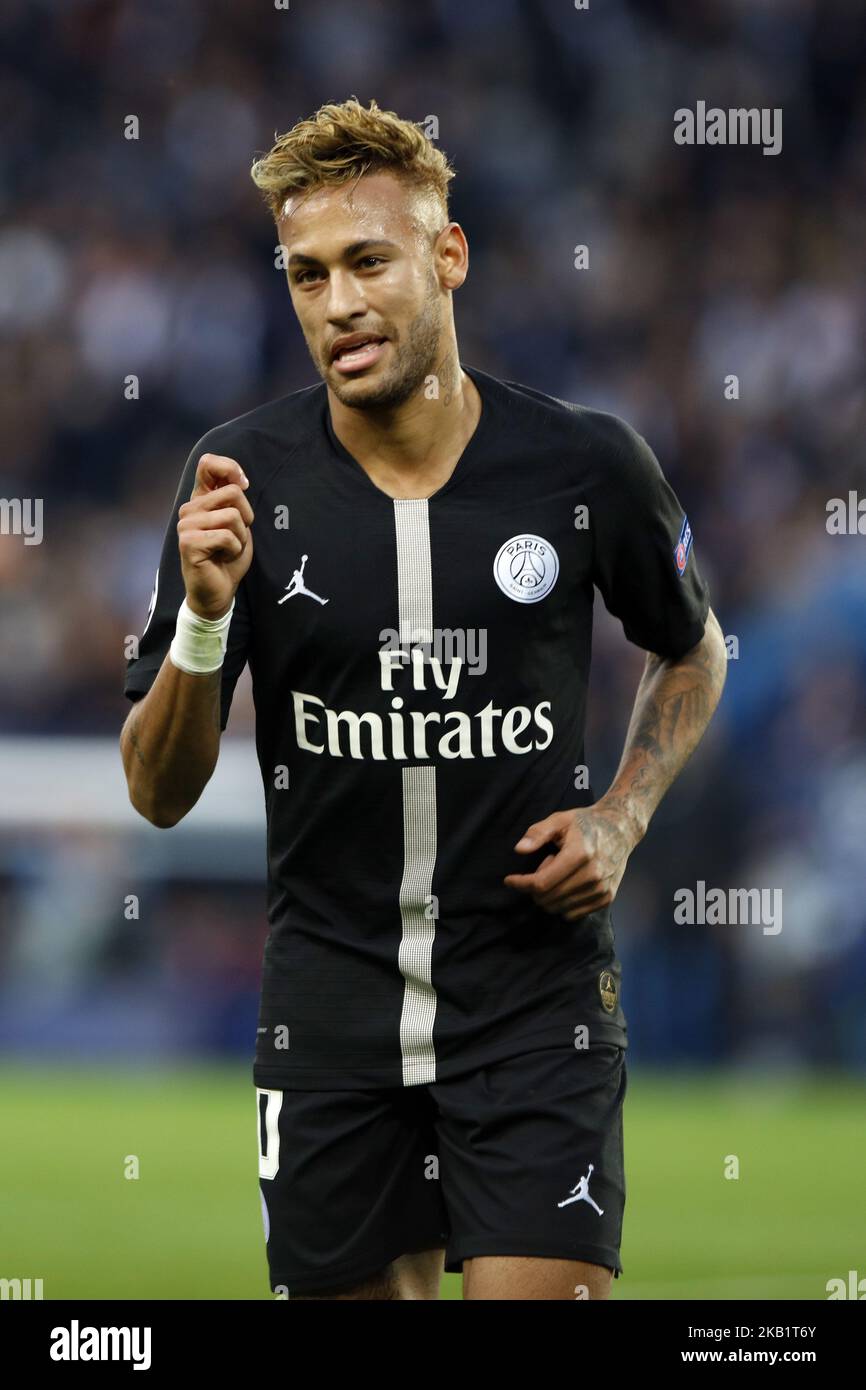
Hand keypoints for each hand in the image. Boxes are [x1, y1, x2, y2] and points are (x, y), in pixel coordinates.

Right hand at [178, 454, 253, 619]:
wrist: (218, 591)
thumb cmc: (228, 556)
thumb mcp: (238, 522)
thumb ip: (234, 499)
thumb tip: (239, 480)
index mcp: (200, 499)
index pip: (208, 463)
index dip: (230, 468)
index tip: (243, 484)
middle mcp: (189, 508)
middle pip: (233, 492)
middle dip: (246, 517)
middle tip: (236, 537)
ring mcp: (185, 525)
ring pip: (233, 516)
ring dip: (240, 537)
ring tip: (228, 549)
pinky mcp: (188, 543)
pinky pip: (227, 536)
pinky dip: (234, 549)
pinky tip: (222, 558)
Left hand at [503, 801, 641, 920]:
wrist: (620, 830)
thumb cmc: (586, 823)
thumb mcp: (559, 820)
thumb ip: (538, 833)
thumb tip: (519, 849)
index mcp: (579, 855)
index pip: (542, 883)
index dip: (521, 884)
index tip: (509, 880)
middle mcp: (593, 876)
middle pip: (548, 899)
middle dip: (534, 889)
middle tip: (542, 868)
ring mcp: (601, 889)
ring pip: (559, 909)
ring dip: (549, 896)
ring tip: (558, 874)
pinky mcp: (606, 898)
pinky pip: (573, 914)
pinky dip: (562, 904)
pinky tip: (567, 885)